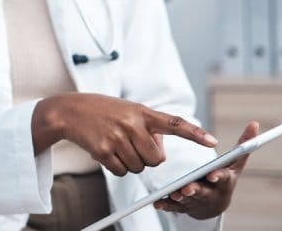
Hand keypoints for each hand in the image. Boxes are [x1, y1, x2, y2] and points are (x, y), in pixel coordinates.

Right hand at [32, 94, 217, 176]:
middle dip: (147, 158)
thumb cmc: (102, 111)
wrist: (69, 110)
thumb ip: (147, 127)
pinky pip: (122, 171)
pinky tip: (107, 151)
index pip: (174, 123)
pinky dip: (117, 167)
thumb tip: (159, 151)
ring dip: (130, 162)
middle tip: (132, 145)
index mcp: (142, 112)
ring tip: (116, 144)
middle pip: (156, 159)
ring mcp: (117, 137)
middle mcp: (132, 124)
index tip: (212, 141)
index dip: (194, 133)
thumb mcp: (128, 110)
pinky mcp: (104, 150)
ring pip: (139, 167)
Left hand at [154, 121, 258, 219]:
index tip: (212, 174)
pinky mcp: (185, 207)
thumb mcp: (235, 162)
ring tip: (174, 193)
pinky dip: (167, 205)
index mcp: (225, 181)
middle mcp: (212, 194)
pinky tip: (158, 203)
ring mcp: (198, 202)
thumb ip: (244, 144)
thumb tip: (254, 123)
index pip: (223, 179)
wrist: (216, 203)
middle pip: (204, 193)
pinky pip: (175, 208)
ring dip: (181, 198)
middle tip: (187, 187)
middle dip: (196, 190)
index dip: (218, 177)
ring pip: (189, 201)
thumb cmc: (225, 176)